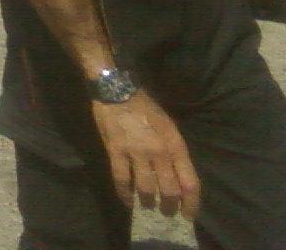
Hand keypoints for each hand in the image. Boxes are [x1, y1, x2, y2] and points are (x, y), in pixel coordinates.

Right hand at [91, 92, 199, 219]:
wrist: (117, 91)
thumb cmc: (146, 109)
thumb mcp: (169, 127)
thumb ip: (175, 152)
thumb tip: (178, 178)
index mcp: (176, 145)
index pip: (190, 183)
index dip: (191, 204)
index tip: (188, 215)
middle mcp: (159, 152)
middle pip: (169, 191)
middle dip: (169, 207)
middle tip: (166, 212)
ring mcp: (136, 152)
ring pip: (146, 189)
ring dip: (148, 203)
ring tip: (147, 206)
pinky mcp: (115, 151)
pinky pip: (121, 179)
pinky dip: (125, 194)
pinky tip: (127, 201)